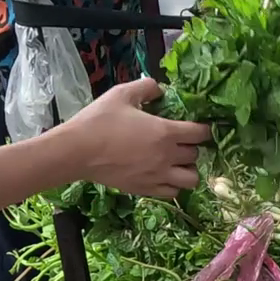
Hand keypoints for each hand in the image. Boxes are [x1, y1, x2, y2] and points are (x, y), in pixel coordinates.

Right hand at [60, 79, 210, 198]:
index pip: (201, 133)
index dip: (202, 129)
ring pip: (191, 179)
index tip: (196, 127)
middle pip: (196, 156)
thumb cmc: (99, 120)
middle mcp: (167, 156)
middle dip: (192, 148)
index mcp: (166, 132)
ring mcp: (158, 176)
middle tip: (181, 142)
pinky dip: (173, 185)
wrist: (77, 151)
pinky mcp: (146, 189)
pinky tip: (163, 175)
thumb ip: (147, 87)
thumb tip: (161, 89)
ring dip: (188, 170)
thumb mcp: (122, 93)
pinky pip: (173, 193)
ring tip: (177, 163)